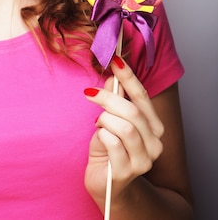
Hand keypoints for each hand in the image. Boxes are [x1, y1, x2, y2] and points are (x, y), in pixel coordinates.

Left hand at [83, 56, 163, 208]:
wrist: (107, 184)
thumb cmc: (110, 149)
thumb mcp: (111, 119)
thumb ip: (114, 99)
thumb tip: (111, 75)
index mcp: (154, 126)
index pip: (143, 97)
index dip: (129, 77)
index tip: (115, 60)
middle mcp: (155, 143)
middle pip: (132, 111)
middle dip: (108, 97)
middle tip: (90, 92)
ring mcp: (143, 160)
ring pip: (123, 127)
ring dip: (104, 119)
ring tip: (97, 123)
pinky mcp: (126, 172)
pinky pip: (112, 142)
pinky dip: (102, 135)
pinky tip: (100, 138)